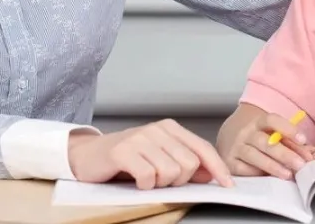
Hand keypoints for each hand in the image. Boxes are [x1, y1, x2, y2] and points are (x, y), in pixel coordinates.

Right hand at [68, 119, 233, 189]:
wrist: (87, 155)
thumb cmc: (126, 158)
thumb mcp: (159, 158)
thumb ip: (185, 162)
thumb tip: (211, 174)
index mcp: (170, 128)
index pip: (202, 148)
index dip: (218, 168)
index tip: (228, 185)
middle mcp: (157, 129)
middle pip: (189, 164)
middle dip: (178, 181)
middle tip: (160, 180)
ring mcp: (139, 138)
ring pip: (170, 172)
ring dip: (159, 184)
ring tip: (146, 178)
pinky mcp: (122, 151)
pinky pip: (148, 177)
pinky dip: (144, 185)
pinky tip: (135, 180)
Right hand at [219, 112, 314, 179]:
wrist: (229, 136)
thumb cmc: (257, 136)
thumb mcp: (272, 133)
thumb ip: (290, 142)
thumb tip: (309, 153)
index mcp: (257, 121)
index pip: (272, 120)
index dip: (288, 129)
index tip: (303, 140)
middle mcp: (245, 133)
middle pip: (265, 142)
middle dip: (284, 154)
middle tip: (300, 164)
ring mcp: (236, 147)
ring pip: (254, 156)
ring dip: (272, 166)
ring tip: (288, 174)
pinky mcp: (229, 163)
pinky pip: (244, 169)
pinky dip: (257, 174)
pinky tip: (269, 179)